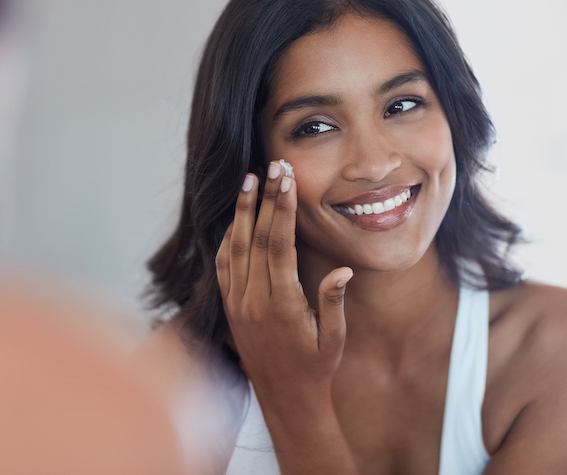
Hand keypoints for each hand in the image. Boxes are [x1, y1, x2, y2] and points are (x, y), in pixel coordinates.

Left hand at [215, 160, 353, 407]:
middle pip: (255, 239)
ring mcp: (238, 305)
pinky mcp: (230, 310)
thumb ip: (333, 301)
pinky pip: (224, 267)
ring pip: (234, 249)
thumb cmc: (316, 369)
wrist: (285, 400)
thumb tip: (342, 269)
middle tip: (271, 167)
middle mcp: (254, 301)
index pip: (280, 245)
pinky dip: (228, 240)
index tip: (287, 180)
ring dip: (242, 213)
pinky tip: (236, 221)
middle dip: (265, 199)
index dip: (283, 209)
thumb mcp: (334, 338)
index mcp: (282, 304)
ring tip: (249, 181)